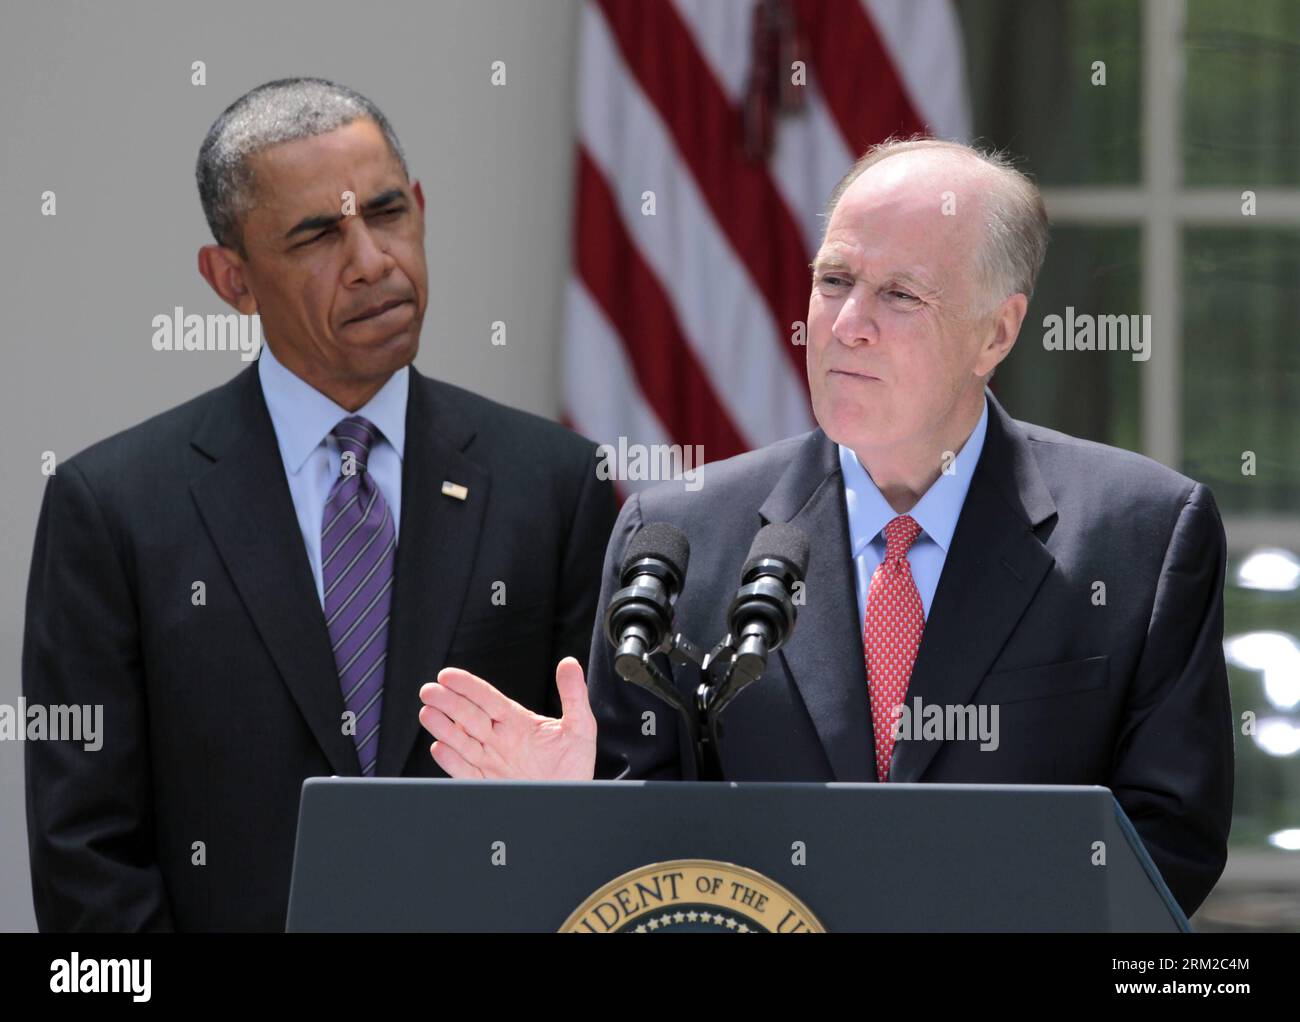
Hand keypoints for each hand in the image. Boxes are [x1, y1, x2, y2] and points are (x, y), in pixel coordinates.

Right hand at [417, 657, 596, 779]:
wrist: (572, 798)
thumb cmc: (574, 764)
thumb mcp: (580, 726)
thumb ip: (573, 695)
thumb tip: (569, 663)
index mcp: (516, 721)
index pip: (487, 699)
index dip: (467, 686)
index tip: (447, 675)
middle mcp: (499, 739)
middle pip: (468, 716)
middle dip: (448, 703)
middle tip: (429, 690)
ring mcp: (491, 761)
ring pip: (462, 741)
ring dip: (444, 728)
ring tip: (427, 713)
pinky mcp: (489, 784)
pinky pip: (466, 772)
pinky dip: (452, 762)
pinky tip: (440, 748)